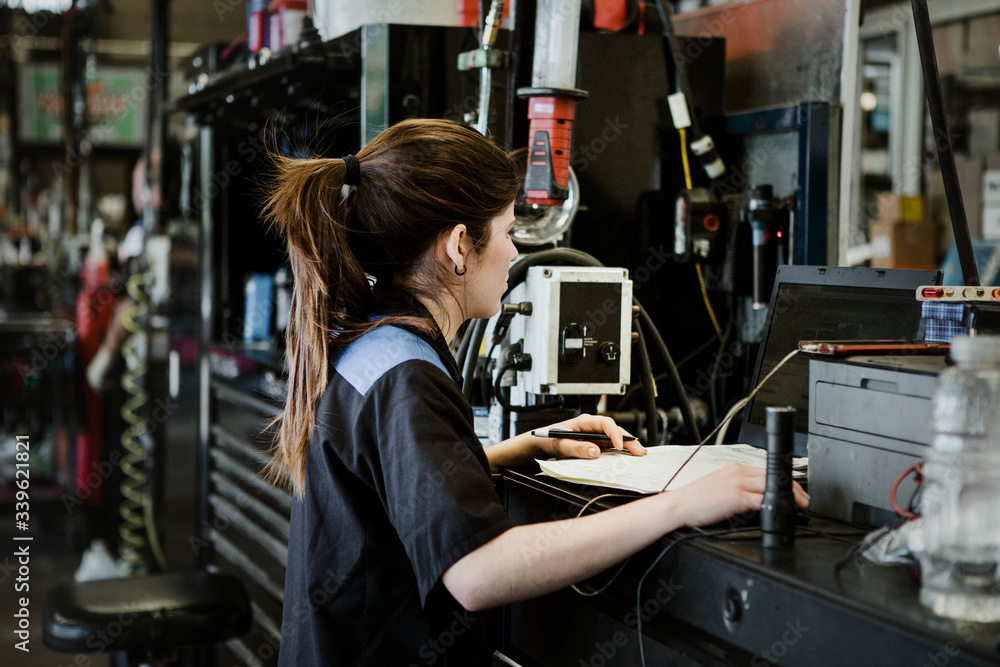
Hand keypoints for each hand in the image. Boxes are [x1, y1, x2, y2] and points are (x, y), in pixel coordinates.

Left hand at [535, 413, 645, 459]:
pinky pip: (610, 446)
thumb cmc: (549, 440)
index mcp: (584, 422)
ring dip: (628, 445)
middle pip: (614, 430)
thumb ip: (576, 448)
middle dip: (628, 440)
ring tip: (640, 453)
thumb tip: (594, 452)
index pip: (605, 423)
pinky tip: (629, 456)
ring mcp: (595, 436)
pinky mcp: (596, 444)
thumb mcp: (560, 445)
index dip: (614, 433)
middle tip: (639, 451)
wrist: (542, 444)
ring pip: (615, 438)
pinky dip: (621, 451)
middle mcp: (592, 427)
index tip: (619, 445)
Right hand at [668, 462, 809, 527]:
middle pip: (773, 476)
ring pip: (771, 485)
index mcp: (734, 468)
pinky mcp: (736, 497)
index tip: (794, 489)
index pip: (766, 470)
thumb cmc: (695, 500)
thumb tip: (756, 499)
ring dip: (789, 496)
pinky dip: (774, 505)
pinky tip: (781, 511)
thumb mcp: (719, 487)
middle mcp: (737, 472)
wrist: (679, 505)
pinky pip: (761, 500)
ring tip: (799, 506)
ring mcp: (737, 484)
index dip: (784, 480)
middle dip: (792, 488)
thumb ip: (738, 489)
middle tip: (804, 500)